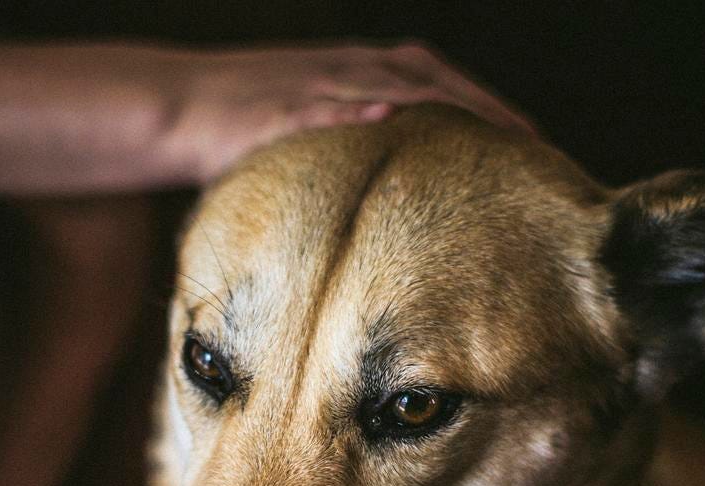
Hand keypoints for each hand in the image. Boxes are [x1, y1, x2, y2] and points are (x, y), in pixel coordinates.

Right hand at [155, 42, 536, 183]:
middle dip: (485, 106)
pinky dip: (364, 105)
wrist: (171, 106)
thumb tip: (383, 197)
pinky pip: (330, 103)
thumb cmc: (239, 127)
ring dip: (446, 103)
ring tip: (493, 132)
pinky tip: (395, 115)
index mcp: (355, 72)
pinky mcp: (282, 107)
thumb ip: (351, 150)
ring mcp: (317, 84)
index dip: (483, 105)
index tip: (526, 137)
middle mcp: (346, 69)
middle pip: (432, 79)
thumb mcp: (309, 132)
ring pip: (394, 84)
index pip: (435, 82)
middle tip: (533, 141)